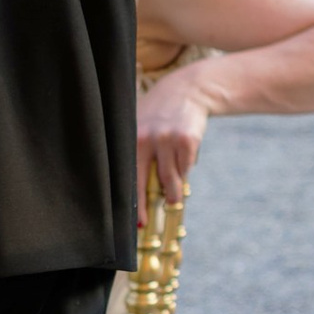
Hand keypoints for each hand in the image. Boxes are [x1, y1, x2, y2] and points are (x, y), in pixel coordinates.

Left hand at [136, 66, 211, 208]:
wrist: (187, 91)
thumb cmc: (159, 116)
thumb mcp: (140, 127)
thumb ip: (136, 154)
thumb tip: (134, 193)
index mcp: (130, 139)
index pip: (126, 177)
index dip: (131, 202)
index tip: (136, 222)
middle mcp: (146, 139)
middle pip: (146, 183)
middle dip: (147, 206)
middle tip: (148, 222)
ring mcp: (167, 139)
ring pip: (170, 179)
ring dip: (172, 192)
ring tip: (173, 196)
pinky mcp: (187, 140)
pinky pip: (186, 168)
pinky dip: (185, 170)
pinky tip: (182, 160)